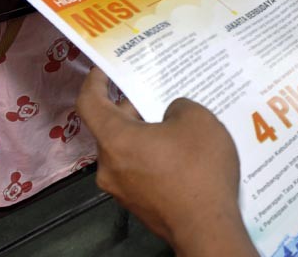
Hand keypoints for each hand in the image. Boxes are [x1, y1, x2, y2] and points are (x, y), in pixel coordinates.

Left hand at [76, 69, 256, 255]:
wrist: (207, 227)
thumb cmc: (198, 169)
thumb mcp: (196, 118)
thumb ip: (177, 106)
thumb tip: (170, 114)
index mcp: (115, 140)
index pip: (89, 104)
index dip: (94, 82)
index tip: (104, 69)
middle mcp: (110, 167)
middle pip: (112, 128)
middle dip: (134, 108)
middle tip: (159, 93)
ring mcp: (123, 189)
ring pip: (129, 150)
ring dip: (148, 134)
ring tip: (179, 123)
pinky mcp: (139, 204)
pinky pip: (141, 170)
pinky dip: (156, 156)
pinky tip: (185, 153)